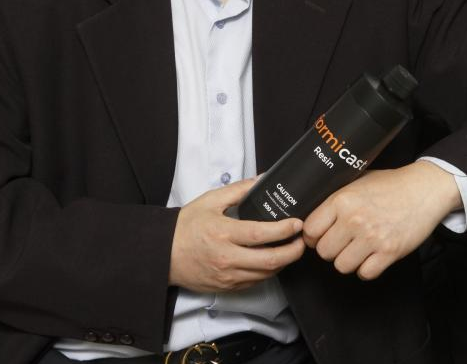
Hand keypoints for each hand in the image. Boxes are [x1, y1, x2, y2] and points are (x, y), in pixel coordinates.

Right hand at [169, 179, 304, 291]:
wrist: (164, 254)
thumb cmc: (186, 226)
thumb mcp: (210, 201)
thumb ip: (239, 190)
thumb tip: (262, 179)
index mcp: (223, 233)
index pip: (261, 235)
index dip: (283, 230)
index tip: (297, 223)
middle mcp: (227, 258)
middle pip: (269, 260)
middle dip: (292, 251)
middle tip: (302, 240)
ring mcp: (227, 276)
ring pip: (265, 274)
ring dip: (283, 263)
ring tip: (291, 249)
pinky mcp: (226, 287)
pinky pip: (254, 282)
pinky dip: (268, 272)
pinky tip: (273, 260)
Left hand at [302, 162, 460, 280]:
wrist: (424, 189)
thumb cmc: (391, 184)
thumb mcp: (358, 181)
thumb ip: (336, 198)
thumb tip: (313, 215)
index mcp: (343, 200)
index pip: (310, 230)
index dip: (313, 235)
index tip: (320, 235)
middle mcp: (354, 219)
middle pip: (324, 251)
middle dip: (331, 248)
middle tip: (342, 241)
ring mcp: (372, 237)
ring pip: (341, 266)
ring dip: (348, 260)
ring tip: (358, 248)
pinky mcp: (389, 252)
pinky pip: (365, 273)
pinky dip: (367, 268)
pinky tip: (371, 256)